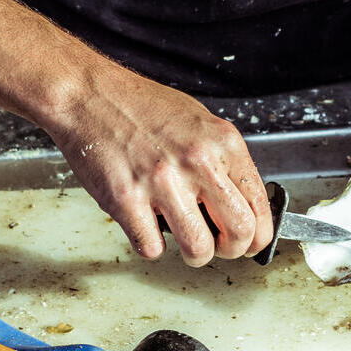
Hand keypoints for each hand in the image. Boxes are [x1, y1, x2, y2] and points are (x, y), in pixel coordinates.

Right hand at [48, 62, 273, 266]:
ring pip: (198, 249)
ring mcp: (162, 182)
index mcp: (223, 144)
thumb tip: (243, 203)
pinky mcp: (126, 200)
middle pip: (239, 233)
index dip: (259, 235)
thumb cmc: (143, 107)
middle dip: (232, 250)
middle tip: (219, 245)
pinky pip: (152, 247)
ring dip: (194, 255)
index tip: (252, 243)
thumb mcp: (202, 123)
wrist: (90, 96)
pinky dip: (152, 245)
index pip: (260, 206)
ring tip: (185, 241)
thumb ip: (224, 162)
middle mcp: (198, 162)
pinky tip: (148, 226)